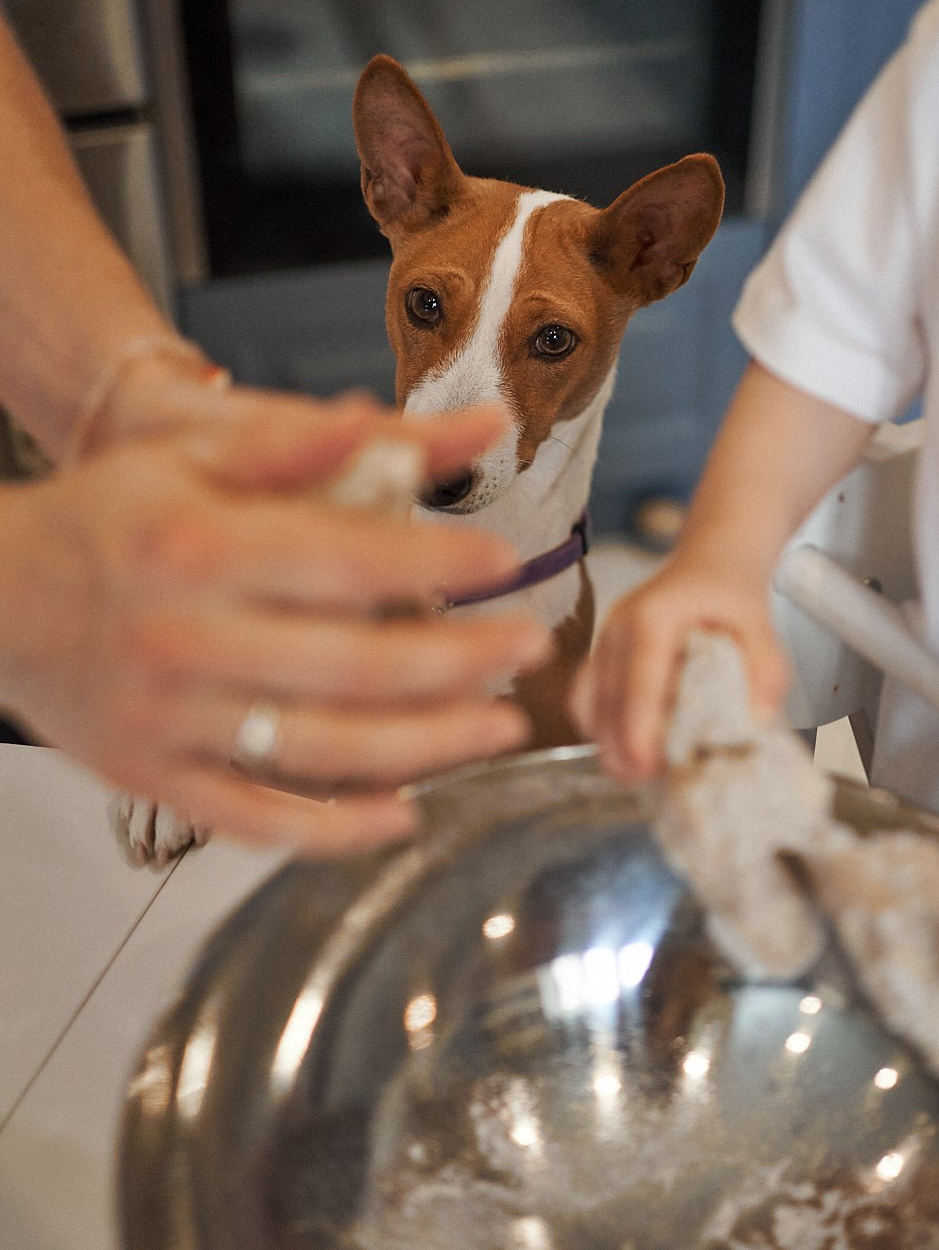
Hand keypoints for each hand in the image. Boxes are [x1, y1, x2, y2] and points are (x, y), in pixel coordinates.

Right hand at [0, 401, 550, 854]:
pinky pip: (258, 818)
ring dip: (426, 746)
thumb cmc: (101, 520)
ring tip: (498, 728)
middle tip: (527, 652)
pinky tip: (404, 813)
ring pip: (321, 750)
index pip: (344, 559)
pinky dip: (335, 829)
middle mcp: (188, 639)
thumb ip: (288, 445)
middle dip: (458, 661)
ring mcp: (172, 721)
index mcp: (201, 550)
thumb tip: (382, 420)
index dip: (437, 561)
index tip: (503, 562)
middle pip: (353, 664)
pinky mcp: (156, 780)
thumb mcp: (183, 456)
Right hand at [572, 558, 788, 781]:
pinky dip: (601, 727)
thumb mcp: (761, 622)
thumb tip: (757, 722)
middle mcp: (617, 627)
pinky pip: (587, 698)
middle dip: (617, 746)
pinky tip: (628, 748)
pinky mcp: (602, 654)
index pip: (638, 679)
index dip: (638, 726)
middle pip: (603, 698)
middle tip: (643, 782)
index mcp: (652, 617)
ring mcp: (604, 640)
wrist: (712, 559)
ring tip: (637, 773)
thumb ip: (766, 669)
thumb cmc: (731, 591)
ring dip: (606, 741)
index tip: (644, 766)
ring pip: (587, 703)